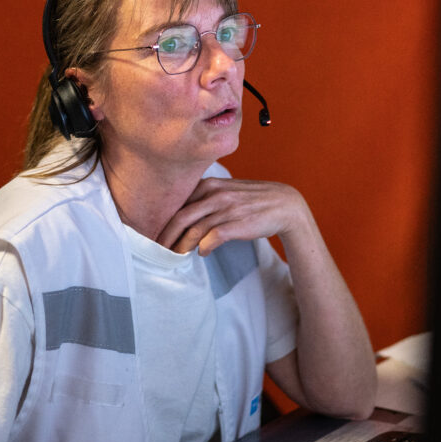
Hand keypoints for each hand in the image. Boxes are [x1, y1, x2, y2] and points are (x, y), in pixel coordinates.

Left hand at [156, 178, 307, 256]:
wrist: (284, 205)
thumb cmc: (252, 200)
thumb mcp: (226, 191)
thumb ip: (205, 199)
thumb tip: (183, 216)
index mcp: (209, 184)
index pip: (178, 203)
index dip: (164, 221)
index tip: (156, 235)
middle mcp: (215, 194)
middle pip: (180, 217)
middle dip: (166, 236)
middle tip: (157, 250)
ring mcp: (226, 209)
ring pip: (194, 230)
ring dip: (181, 246)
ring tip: (175, 256)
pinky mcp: (237, 224)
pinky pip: (213, 237)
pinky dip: (203, 247)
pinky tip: (201, 253)